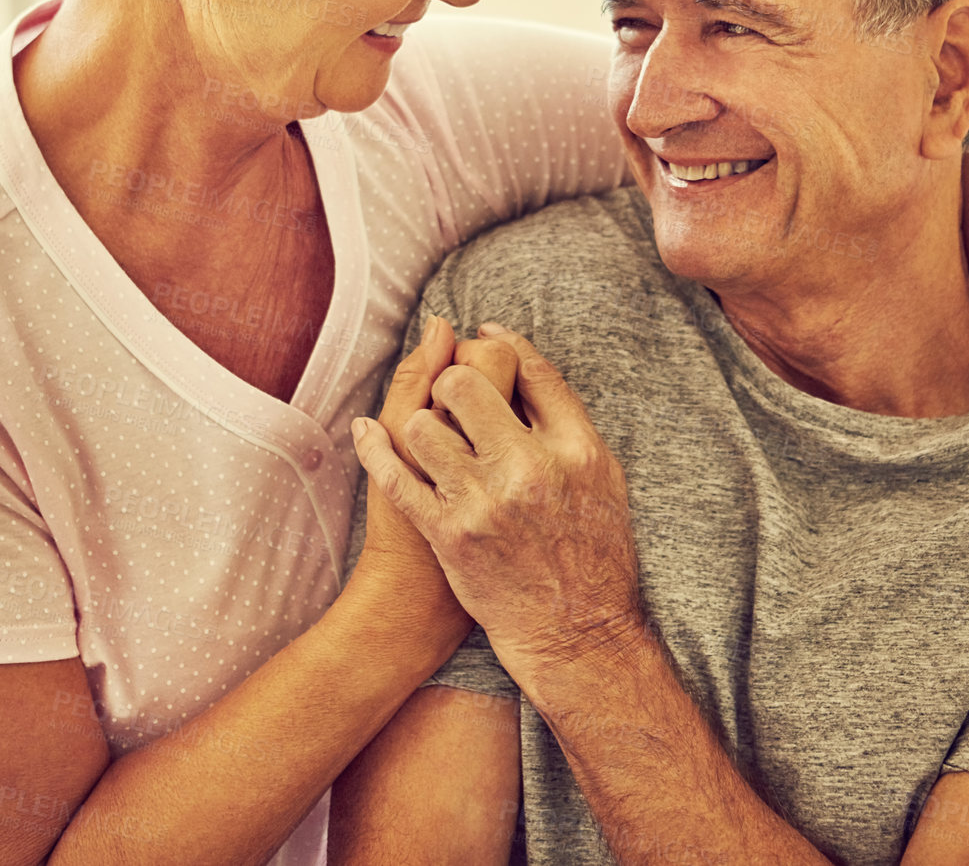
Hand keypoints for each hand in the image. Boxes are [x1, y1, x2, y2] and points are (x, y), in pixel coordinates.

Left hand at [351, 323, 643, 693]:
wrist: (578, 634)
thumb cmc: (594, 553)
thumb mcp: (602, 476)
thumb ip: (567, 418)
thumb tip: (523, 356)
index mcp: (576, 447)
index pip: (532, 369)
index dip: (503, 342)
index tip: (483, 334)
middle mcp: (531, 468)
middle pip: (468, 382)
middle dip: (452, 380)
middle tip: (452, 393)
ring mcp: (487, 501)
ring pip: (424, 424)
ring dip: (421, 422)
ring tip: (428, 433)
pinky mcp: (451, 535)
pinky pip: (397, 476)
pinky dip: (374, 449)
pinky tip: (366, 432)